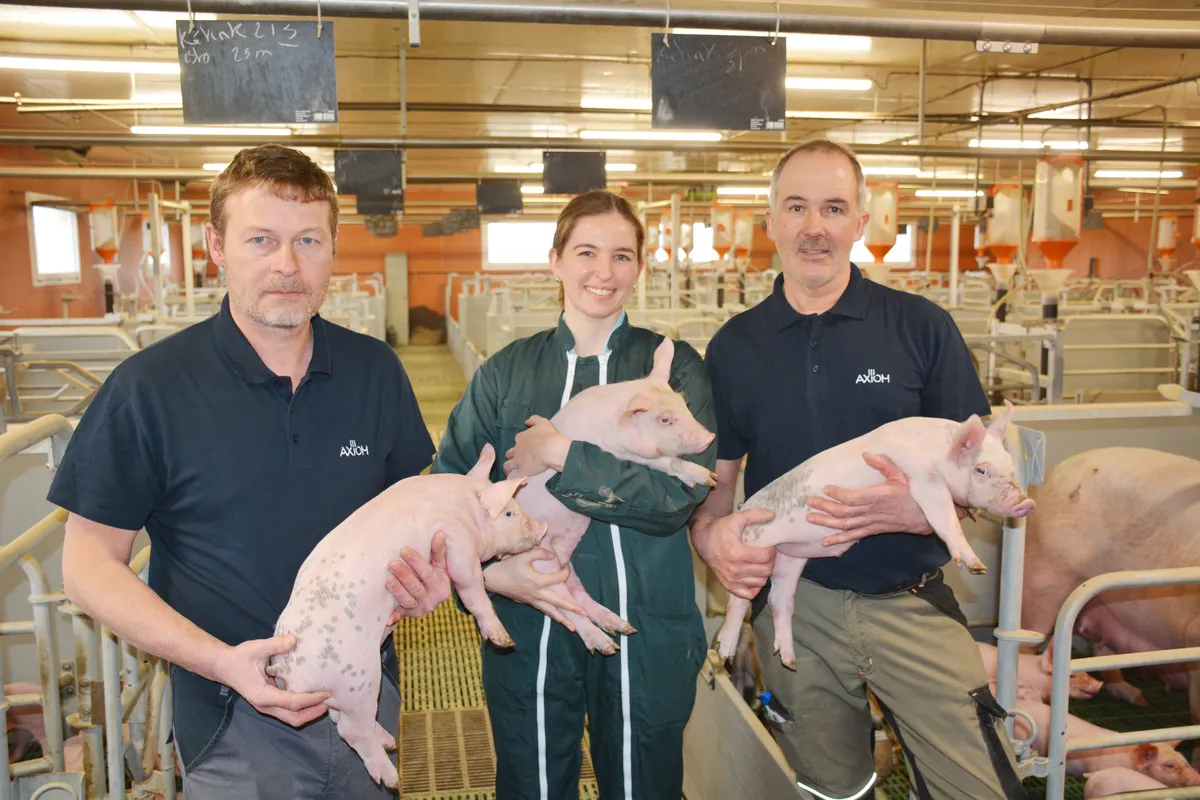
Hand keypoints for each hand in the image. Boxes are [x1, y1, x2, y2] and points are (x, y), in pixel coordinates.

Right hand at [210, 635, 330, 726]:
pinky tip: (314, 697)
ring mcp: (268, 707)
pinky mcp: (270, 703)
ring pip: (292, 717)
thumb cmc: (240, 658)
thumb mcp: (256, 648)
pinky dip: (303, 708)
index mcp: (263, 695)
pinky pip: (289, 711)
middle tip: (332, 701)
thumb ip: (275, 644)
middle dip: (314, 712)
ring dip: (310, 712)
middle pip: (294, 717)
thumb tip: (294, 640)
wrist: (224, 666)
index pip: (292, 702)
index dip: (311, 699)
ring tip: (327, 701)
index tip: (327, 692)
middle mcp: (265, 706)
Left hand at [385, 530, 451, 624]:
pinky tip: (387, 618)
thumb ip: (439, 551)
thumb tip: (439, 533)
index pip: (428, 573)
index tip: (404, 550)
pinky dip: (394, 617)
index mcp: (442, 587)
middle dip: (403, 574)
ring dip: (397, 589)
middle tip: (391, 563)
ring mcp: (420, 609)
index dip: (416, 561)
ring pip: (407, 599)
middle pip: (416, 586)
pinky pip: (399, 615)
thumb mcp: (440, 565)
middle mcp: (432, 600)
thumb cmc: (434, 575)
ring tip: (387, 579)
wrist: (432, 597)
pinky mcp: (408, 614)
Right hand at [482, 548, 584, 630]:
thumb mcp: (523, 555)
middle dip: (571, 608)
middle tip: (583, 614)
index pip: (558, 578)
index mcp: (537, 581)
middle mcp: (537, 593)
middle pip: (557, 602)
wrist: (493, 580)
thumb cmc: (508, 567)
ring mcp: (533, 600)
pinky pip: (543, 610)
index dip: (565, 571)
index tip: (566, 566)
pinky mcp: (529, 602)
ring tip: (573, 628)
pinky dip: (552, 615)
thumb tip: (553, 556)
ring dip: (562, 619)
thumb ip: (540, 553)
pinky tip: (558, 620)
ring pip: (550, 611)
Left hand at [504, 416, 570, 477]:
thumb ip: (533, 420)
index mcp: (521, 437)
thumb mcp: (542, 422)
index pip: (518, 439)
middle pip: (509, 453)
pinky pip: (514, 477)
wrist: (551, 449)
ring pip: (507, 465)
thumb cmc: (548, 435)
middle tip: (518, 458)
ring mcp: (518, 461)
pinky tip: (515, 481)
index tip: (527, 445)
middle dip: (512, 455)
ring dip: (508, 468)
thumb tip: (526, 421)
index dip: (522, 443)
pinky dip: (514, 479)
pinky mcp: (522, 471)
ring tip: (511, 471)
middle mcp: (517, 449)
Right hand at [692, 508, 776, 599]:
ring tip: (761, 563)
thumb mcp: (735, 518)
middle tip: (768, 555)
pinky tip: (754, 576)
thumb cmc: (720, 530)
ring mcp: (731, 580)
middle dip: (771, 562)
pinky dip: (755, 586)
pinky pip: (749, 594)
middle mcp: (734, 570)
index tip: (770, 547)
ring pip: (760, 582)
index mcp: (737, 553)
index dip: (772, 551)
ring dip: (764, 573)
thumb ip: (754, 515)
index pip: (765, 557)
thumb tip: (772, 515)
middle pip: (765, 571)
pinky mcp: (729, 586)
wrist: (703, 541)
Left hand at [809, 453, 932, 546]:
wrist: (927, 516)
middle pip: (844, 512)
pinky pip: (854, 536)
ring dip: (827, 522)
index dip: (837, 495)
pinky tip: (825, 542)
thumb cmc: (915, 493)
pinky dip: (839, 540)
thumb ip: (884, 464)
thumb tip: (866, 454)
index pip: (852, 498)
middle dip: (824, 507)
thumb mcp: (902, 474)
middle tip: (808, 502)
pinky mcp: (873, 530)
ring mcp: (872, 523)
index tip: (826, 488)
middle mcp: (873, 512)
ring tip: (810, 518)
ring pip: (846, 525)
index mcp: (878, 497)